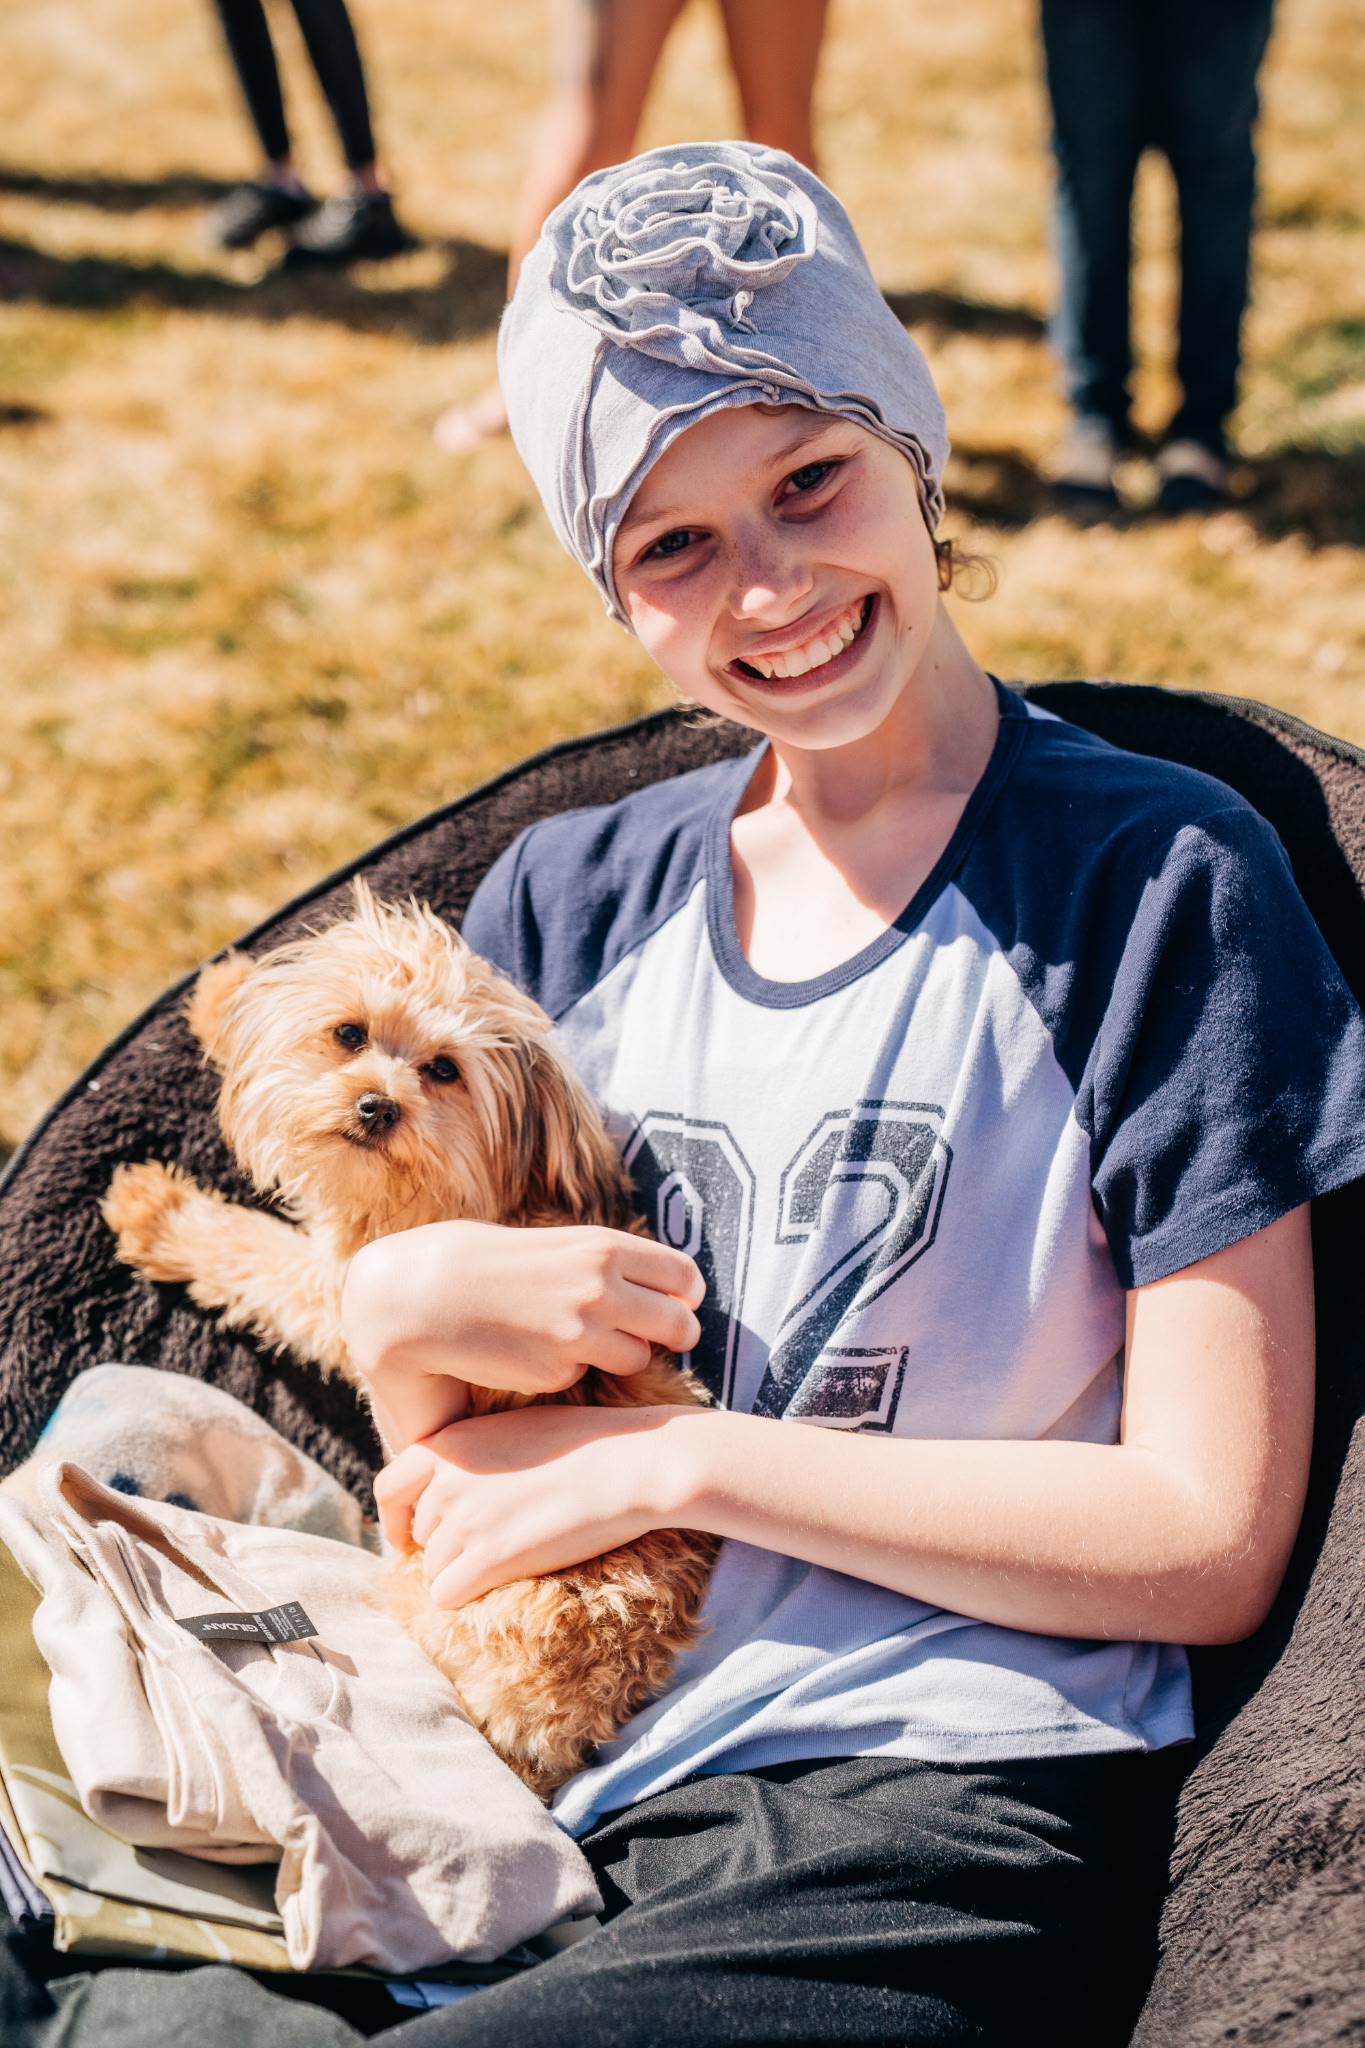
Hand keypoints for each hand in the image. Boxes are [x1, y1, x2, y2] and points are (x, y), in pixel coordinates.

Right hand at [342, 1220, 704, 1450]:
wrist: (411, 1298)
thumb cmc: (471, 1265)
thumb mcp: (548, 1245)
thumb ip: (592, 1264)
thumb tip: (634, 1286)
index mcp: (600, 1247)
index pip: (682, 1275)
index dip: (684, 1296)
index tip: (677, 1304)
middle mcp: (600, 1286)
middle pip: (679, 1323)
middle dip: (675, 1336)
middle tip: (657, 1340)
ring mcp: (582, 1332)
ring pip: (638, 1358)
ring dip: (621, 1359)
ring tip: (583, 1349)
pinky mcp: (556, 1371)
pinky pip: (585, 1378)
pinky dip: (572, 1375)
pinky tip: (537, 1361)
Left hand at [375, 1401, 695, 1606]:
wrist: (631, 1464)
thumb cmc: (588, 1444)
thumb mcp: (514, 1430)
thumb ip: (472, 1456)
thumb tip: (449, 1490)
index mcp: (450, 1442)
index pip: (389, 1487)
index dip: (394, 1519)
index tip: (407, 1537)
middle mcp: (446, 1479)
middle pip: (420, 1537)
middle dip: (447, 1550)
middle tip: (490, 1550)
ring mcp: (464, 1519)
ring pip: (434, 1570)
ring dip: (464, 1574)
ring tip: (512, 1558)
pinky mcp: (487, 1558)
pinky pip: (448, 1596)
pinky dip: (469, 1596)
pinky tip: (503, 1582)